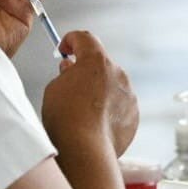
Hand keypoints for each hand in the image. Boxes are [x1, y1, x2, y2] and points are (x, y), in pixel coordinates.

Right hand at [42, 31, 138, 156]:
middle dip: (86, 70)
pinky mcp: (133, 114)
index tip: (65, 49)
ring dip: (99, 91)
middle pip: (100, 63)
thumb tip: (71, 70)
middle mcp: (117, 73)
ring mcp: (128, 94)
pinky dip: (109, 110)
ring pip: (111, 85)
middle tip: (71, 83)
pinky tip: (94, 123)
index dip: (71, 41)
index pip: (84, 38)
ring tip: (82, 111)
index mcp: (96, 61)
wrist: (86, 150)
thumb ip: (65, 73)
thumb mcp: (54, 88)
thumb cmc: (66, 119)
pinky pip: (119, 105)